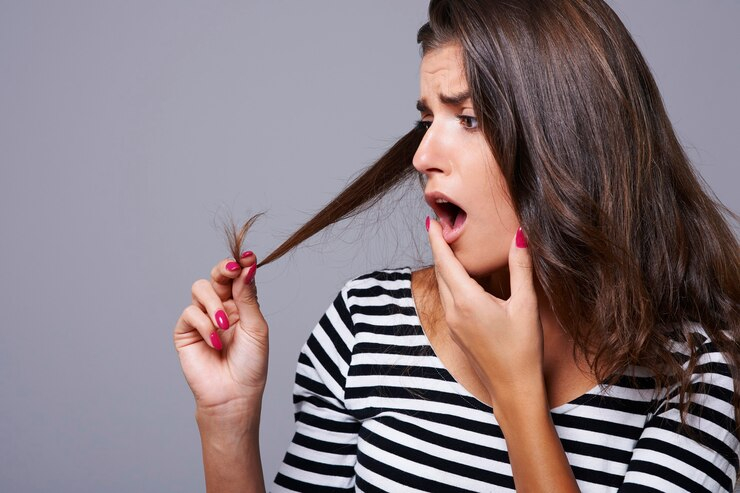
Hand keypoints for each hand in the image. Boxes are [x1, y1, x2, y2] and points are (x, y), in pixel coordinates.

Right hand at [173, 253, 267, 415]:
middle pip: (216, 275)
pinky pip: (190, 312)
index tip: (249, 257)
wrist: (234, 395)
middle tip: (232, 271)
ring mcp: (202, 318)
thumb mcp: (256, 327)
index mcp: (241, 305)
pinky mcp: (185, 331)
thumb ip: (248, 297)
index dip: (241, 264)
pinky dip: (204, 325)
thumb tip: (247, 268)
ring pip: (200, 288)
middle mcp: (221, 308)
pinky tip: (215, 342)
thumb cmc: (250, 365)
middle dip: (224, 270)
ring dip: (214, 303)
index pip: (238, 277)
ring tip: (225, 324)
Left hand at [427, 220, 543, 402]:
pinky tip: (462, 278)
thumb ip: (521, 268)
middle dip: (439, 248)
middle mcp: (453, 311)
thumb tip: (520, 236)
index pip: (445, 261)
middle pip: (440, 272)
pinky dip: (450, 282)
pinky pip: (448, 300)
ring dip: (443, 266)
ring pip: (442, 286)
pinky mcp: (456, 333)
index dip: (437, 239)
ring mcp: (452, 324)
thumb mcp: (526, 305)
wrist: (513, 390)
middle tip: (441, 227)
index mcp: (467, 301)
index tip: (431, 220)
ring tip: (449, 247)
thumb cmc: (523, 350)